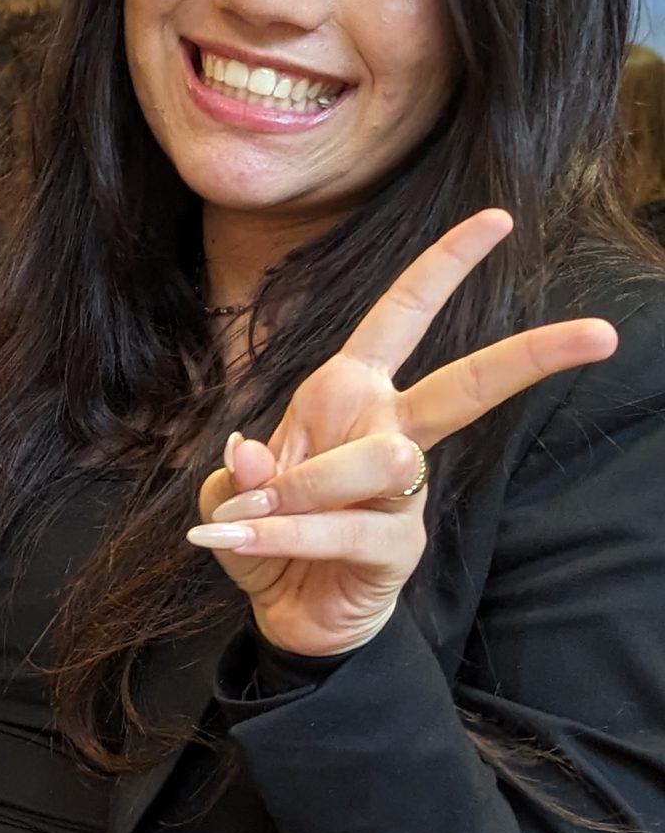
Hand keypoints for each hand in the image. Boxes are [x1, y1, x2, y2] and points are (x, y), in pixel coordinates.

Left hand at [188, 208, 616, 656]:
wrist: (282, 612)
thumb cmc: (267, 533)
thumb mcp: (232, 494)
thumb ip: (238, 472)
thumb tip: (251, 455)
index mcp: (349, 393)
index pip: (401, 316)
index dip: (444, 266)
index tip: (498, 220)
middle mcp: (387, 430)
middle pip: (467, 384)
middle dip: (530, 355)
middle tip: (601, 335)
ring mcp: (404, 488)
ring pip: (383, 459)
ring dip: (303, 487)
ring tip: (250, 514)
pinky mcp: (401, 543)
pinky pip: (344, 526)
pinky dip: (284, 534)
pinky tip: (238, 541)